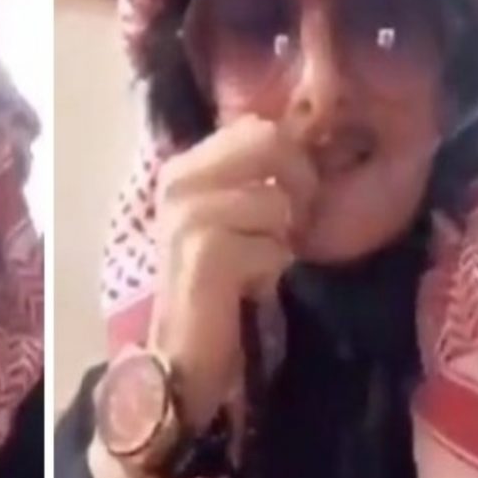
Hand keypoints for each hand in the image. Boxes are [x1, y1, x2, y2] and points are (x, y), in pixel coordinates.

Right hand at [149, 115, 317, 430]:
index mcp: (183, 166)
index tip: (287, 200)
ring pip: (276, 200)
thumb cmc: (220, 281)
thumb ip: (253, 172)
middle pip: (269, 143)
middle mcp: (177, 181)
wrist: (187, 350)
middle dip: (296, 185)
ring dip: (279, 239)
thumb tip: (300, 134)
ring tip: (254, 263)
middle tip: (286, 227)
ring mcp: (186, 215)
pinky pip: (273, 244)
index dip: (291, 160)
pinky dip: (271, 269)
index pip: (257, 127)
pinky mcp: (204, 252)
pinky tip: (247, 286)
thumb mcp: (233, 214)